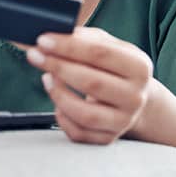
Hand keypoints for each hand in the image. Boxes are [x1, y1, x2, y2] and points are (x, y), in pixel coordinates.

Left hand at [25, 26, 153, 144]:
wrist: (137, 97)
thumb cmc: (117, 67)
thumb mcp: (111, 46)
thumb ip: (87, 39)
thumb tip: (59, 37)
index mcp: (139, 67)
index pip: (101, 54)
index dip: (68, 47)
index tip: (44, 40)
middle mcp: (135, 96)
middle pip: (92, 83)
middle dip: (58, 67)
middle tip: (36, 56)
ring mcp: (123, 121)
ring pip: (85, 114)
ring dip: (58, 94)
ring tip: (46, 78)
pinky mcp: (109, 139)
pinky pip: (79, 133)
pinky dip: (62, 117)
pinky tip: (57, 102)